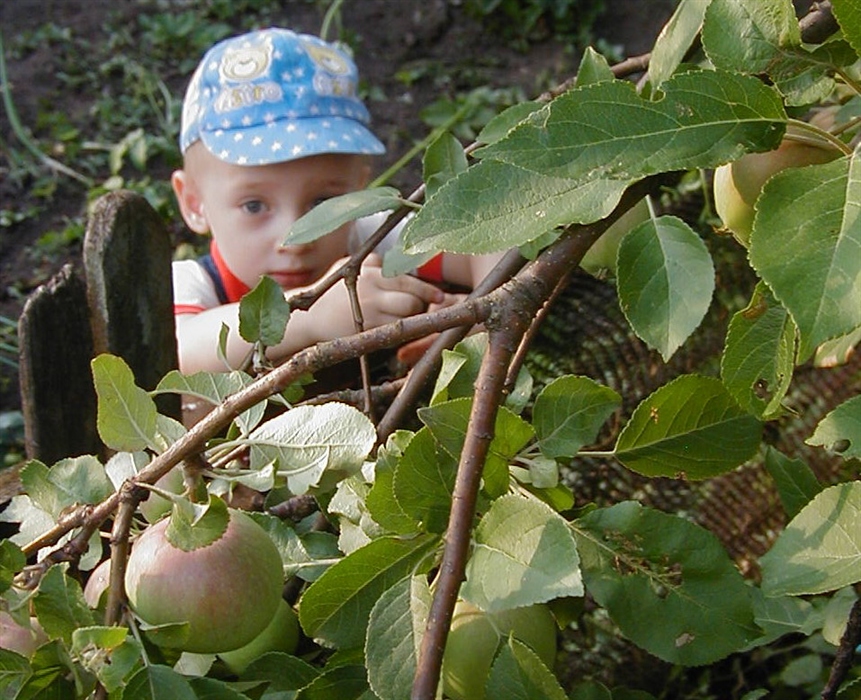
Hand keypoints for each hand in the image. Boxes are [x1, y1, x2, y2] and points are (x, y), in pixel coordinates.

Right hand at [312, 255, 445, 341]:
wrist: (310, 318)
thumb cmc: (331, 294)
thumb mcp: (346, 268)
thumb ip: (370, 263)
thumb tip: (388, 258)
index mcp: (371, 273)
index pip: (407, 280)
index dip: (427, 290)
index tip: (441, 296)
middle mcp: (371, 290)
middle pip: (412, 300)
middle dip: (421, 306)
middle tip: (423, 310)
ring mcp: (369, 311)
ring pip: (406, 316)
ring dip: (412, 319)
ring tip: (408, 319)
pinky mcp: (365, 330)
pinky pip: (393, 331)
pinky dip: (400, 331)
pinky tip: (398, 330)